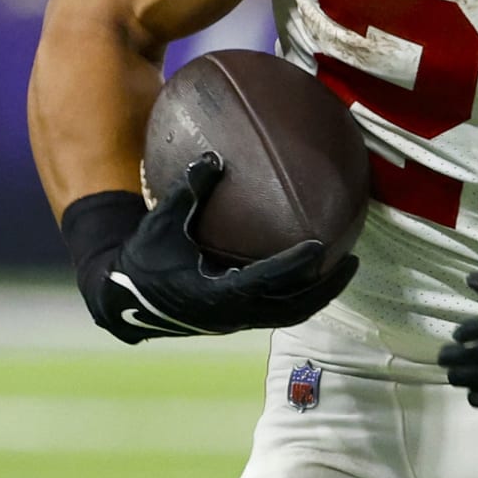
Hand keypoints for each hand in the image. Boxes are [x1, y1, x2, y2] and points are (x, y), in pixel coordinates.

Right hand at [77, 153, 356, 342]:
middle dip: (325, 287)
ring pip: (289, 314)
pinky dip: (300, 294)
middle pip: (292, 308)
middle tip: (353, 261)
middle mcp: (231, 313)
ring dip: (319, 294)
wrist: (124, 296)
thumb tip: (214, 156)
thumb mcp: (163, 221)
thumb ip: (190, 190)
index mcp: (215, 292)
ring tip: (344, 267)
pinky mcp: (237, 319)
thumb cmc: (145, 255)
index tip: (320, 246)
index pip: (265, 280)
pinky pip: (278, 310)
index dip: (293, 265)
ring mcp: (236, 321)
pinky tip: (314, 270)